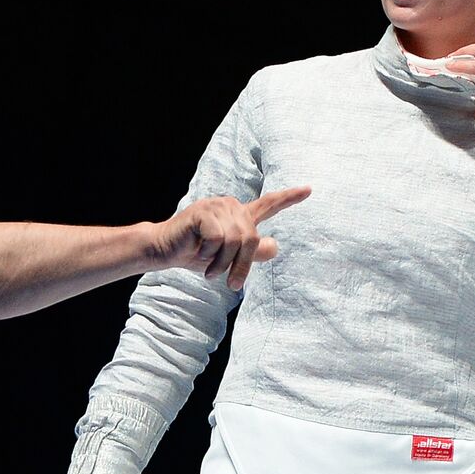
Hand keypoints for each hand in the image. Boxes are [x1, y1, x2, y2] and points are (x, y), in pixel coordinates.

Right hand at [151, 186, 310, 289]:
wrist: (165, 251)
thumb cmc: (196, 254)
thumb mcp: (228, 258)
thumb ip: (252, 253)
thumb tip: (275, 246)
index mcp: (239, 215)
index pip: (269, 205)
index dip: (289, 198)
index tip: (309, 190)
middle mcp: (231, 206)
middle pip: (251, 238)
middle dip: (241, 265)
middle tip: (230, 283)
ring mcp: (217, 206)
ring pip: (234, 241)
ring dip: (221, 263)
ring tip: (208, 270)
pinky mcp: (203, 212)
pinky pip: (218, 239)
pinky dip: (209, 254)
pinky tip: (197, 251)